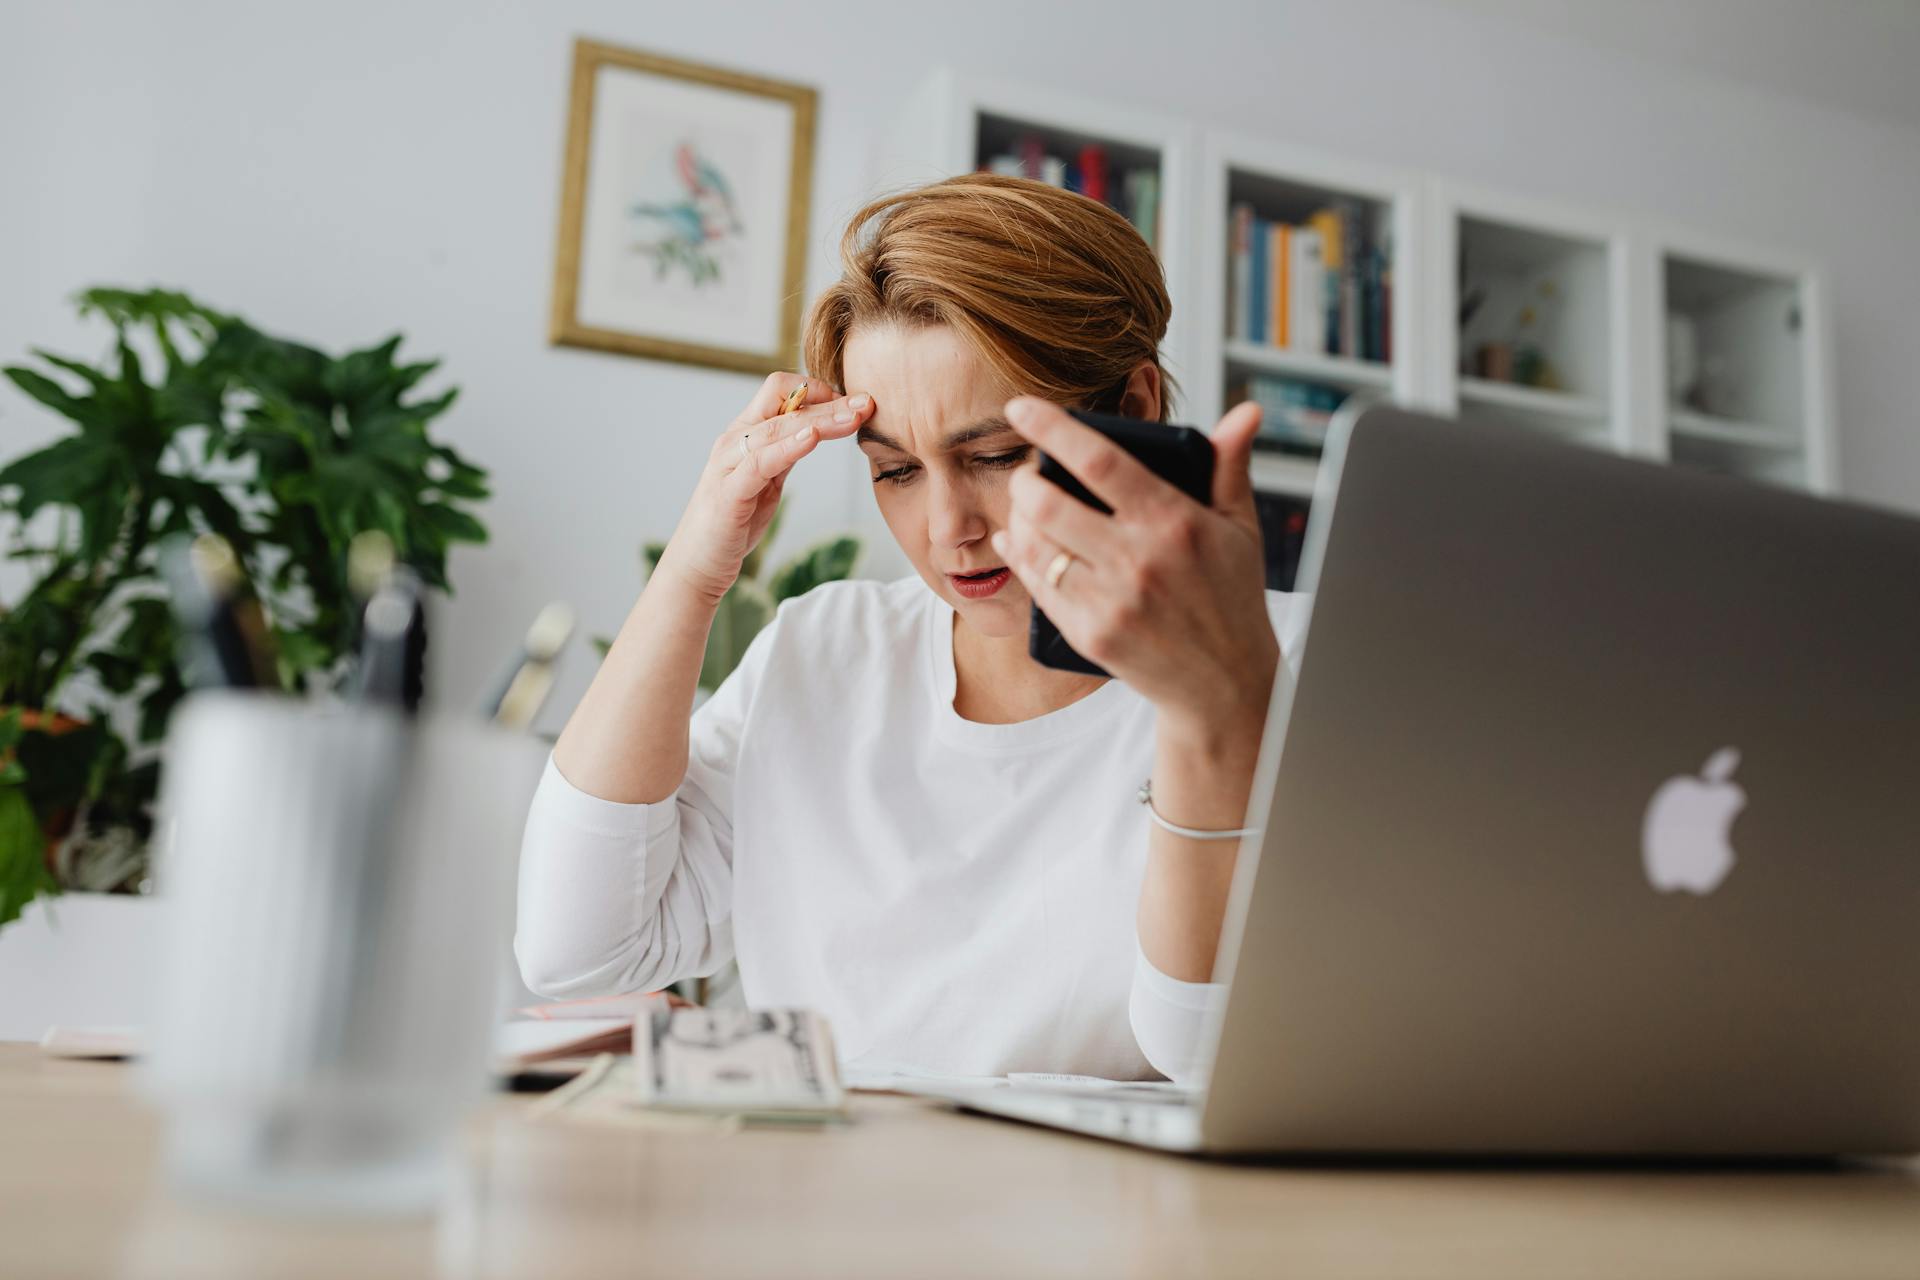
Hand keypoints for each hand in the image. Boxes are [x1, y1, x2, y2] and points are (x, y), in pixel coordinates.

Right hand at [655, 373, 873, 604]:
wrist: (698, 564)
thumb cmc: (733, 522)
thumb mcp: (768, 480)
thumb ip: (786, 453)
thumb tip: (818, 430)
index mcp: (744, 434)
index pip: (780, 390)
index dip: (818, 391)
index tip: (851, 404)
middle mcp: (734, 441)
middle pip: (784, 403)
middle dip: (831, 401)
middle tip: (867, 402)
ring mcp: (728, 464)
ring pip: (777, 428)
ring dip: (821, 420)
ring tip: (853, 417)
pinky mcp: (729, 492)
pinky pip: (760, 462)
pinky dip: (789, 447)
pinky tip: (813, 438)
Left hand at [992, 397, 1279, 739]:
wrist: (1225, 685)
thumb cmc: (1233, 598)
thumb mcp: (1240, 528)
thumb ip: (1230, 466)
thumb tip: (1245, 412)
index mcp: (1175, 522)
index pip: (1099, 461)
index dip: (1051, 428)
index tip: (1021, 406)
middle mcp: (1139, 560)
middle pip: (1049, 503)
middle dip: (1025, 480)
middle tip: (1029, 474)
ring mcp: (1112, 601)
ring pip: (1036, 544)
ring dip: (1019, 518)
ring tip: (1027, 508)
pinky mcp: (1091, 635)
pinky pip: (1039, 587)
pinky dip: (1022, 558)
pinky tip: (1021, 543)